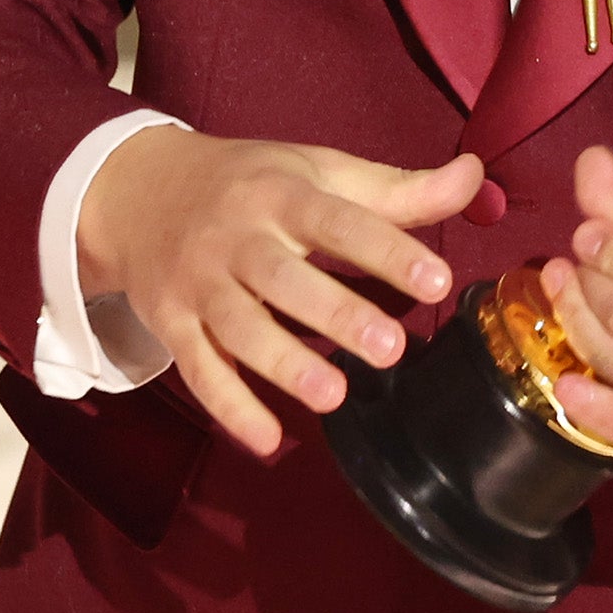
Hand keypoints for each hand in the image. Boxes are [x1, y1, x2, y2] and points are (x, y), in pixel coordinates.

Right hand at [76, 131, 488, 460]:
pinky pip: (198, 369)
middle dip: (335, 312)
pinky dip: (230, 406)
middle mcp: (235, 238)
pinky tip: (269, 441)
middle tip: (390, 347)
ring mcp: (198, 283)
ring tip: (332, 396)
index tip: (436, 279)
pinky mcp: (172, 323)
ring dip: (282, 362)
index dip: (386, 249)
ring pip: (238, 327)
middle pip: (282, 278)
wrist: (135, 190)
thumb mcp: (316, 171)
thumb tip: (477, 178)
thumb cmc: (246, 183)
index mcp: (279, 195)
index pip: (337, 220)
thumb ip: (397, 189)